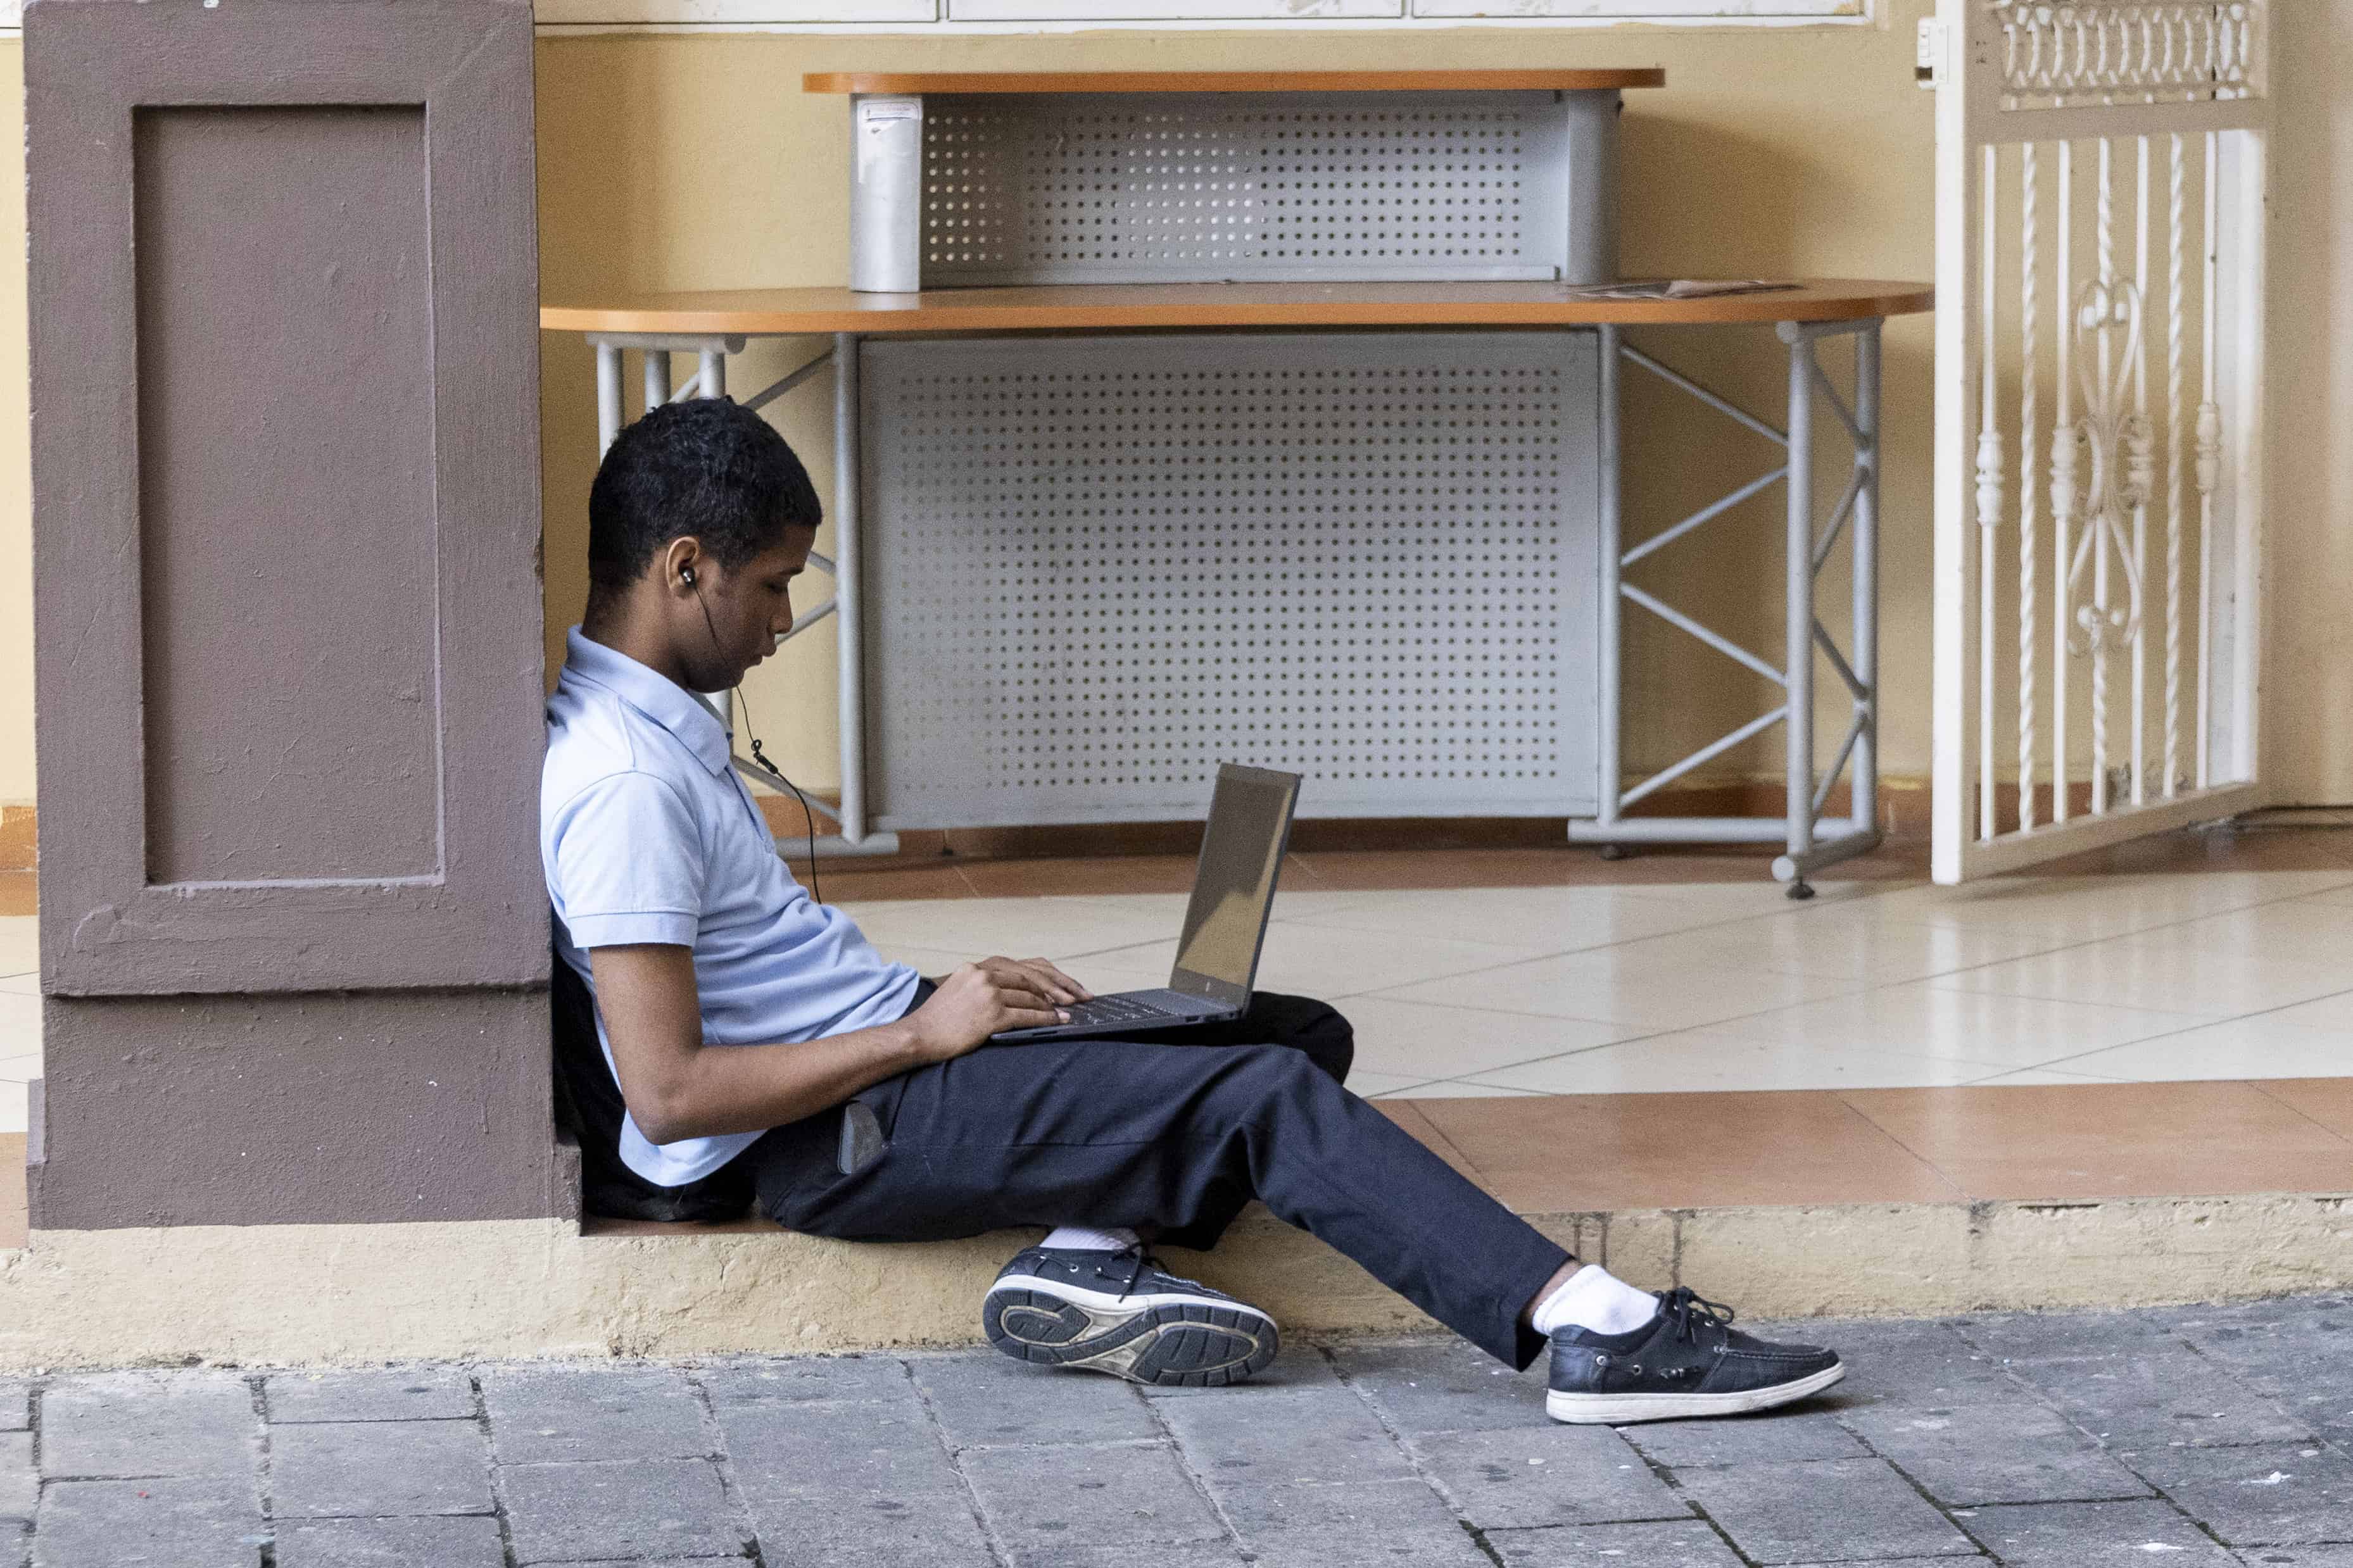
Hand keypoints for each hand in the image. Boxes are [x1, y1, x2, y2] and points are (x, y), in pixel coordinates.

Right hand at [907, 957, 1094, 1060]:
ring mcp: (988, 994)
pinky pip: (1027, 1016)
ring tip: (1068, 1012)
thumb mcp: (959, 989)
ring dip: (1053, 1006)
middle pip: (1030, 978)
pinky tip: (1057, 1022)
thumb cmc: (938, 1019)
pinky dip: (1046, 1019)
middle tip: (1077, 996)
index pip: (1020, 967)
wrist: (919, 1036)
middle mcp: (984, 975)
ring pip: (1031, 997)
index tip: (1063, 984)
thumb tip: (1014, 992)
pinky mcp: (991, 1015)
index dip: (1045, 976)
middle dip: (1057, 988)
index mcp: (977, 967)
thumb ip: (983, 985)